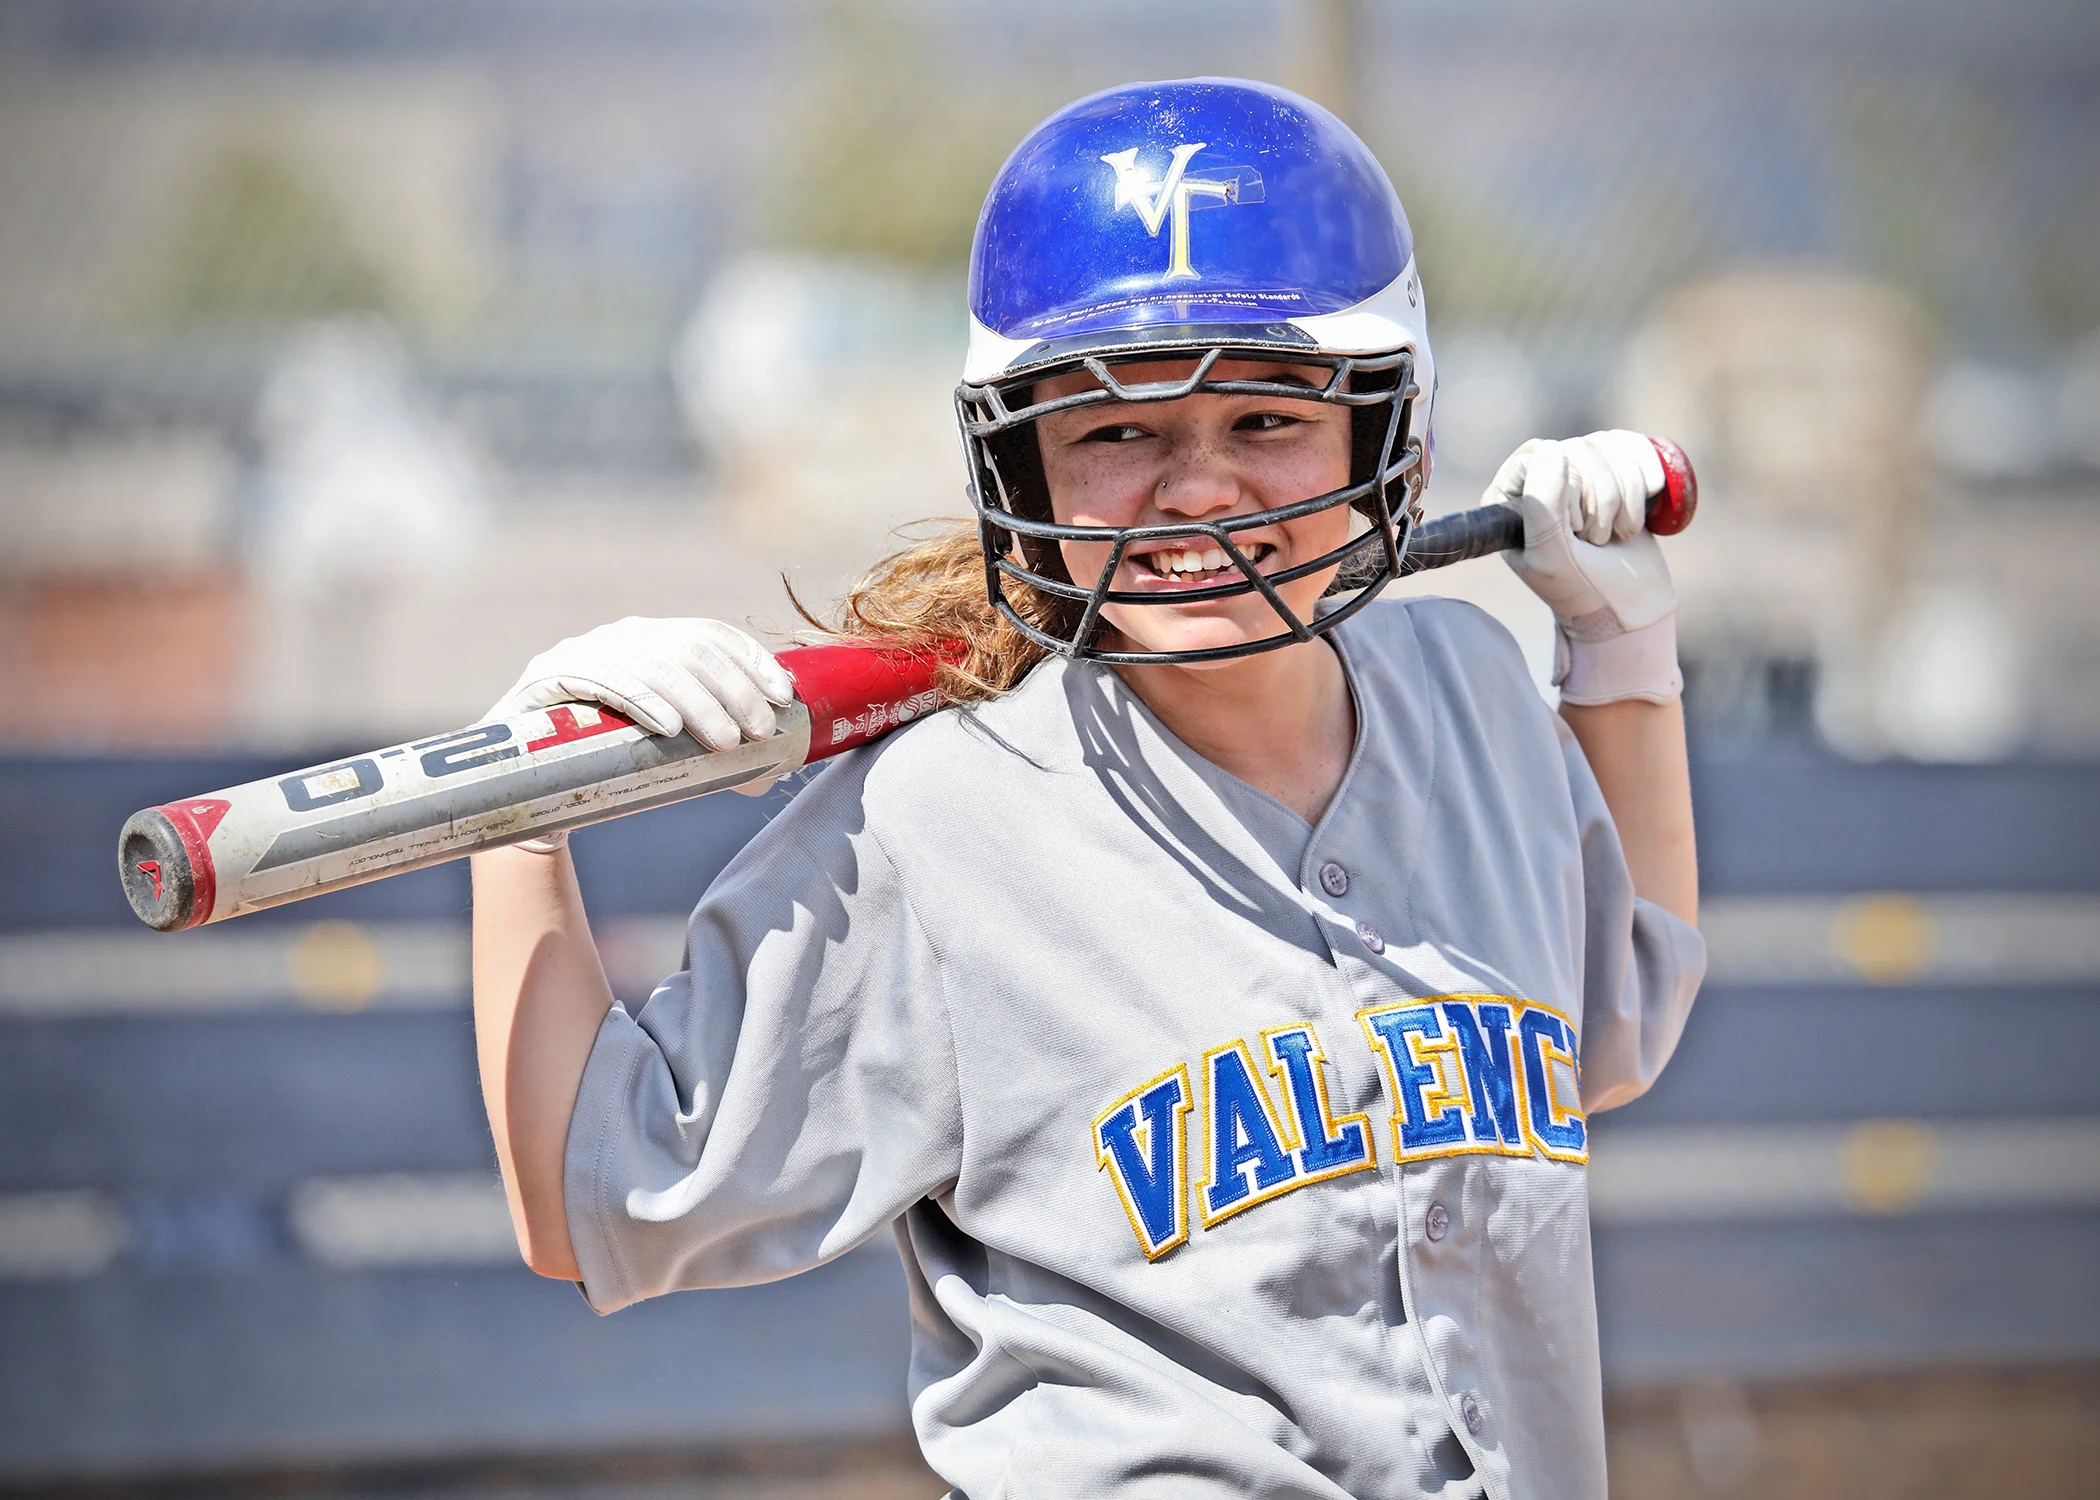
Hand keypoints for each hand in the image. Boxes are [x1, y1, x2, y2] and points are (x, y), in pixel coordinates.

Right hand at [486, 619, 798, 820]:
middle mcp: (622, 636)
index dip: (751, 660)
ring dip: (700, 703)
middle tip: (760, 732)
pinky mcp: (551, 673)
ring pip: (654, 665)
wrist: (528, 784)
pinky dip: (643, 701)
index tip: (783, 695)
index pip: (712, 634)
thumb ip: (712, 746)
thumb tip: (773, 772)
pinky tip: (669, 728)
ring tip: (727, 741)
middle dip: (734, 689)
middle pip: (690, 648)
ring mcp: (585, 649)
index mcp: (654, 642)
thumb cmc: (609, 766)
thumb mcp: (667, 746)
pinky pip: (605, 678)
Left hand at [1488, 431, 1680, 704]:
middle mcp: (1537, 482)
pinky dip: (1644, 476)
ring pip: (1605, 448)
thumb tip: (1555, 452)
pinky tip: (1644, 505)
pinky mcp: (1612, 475)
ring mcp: (1576, 476)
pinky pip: (1629, 447)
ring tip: (1617, 534)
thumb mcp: (1552, 555)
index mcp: (1508, 501)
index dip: (1567, 486)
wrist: (1630, 608)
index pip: (1538, 455)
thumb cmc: (1583, 589)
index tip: (1575, 528)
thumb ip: (1542, 506)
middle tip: (1597, 539)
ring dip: (1625, 494)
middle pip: (1576, 450)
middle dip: (1602, 496)